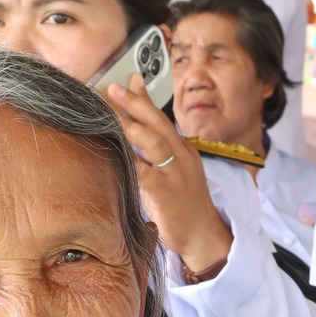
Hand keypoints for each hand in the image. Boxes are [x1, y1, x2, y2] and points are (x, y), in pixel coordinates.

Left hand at [104, 75, 232, 279]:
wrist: (203, 236)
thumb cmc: (184, 205)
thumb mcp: (175, 172)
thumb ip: (157, 152)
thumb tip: (134, 131)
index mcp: (184, 151)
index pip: (162, 119)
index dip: (145, 99)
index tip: (129, 80)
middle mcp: (182, 158)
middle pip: (159, 124)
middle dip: (136, 104)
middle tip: (114, 88)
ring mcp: (176, 175)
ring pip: (155, 143)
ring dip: (132, 126)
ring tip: (112, 113)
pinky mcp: (166, 194)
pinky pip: (145, 173)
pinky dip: (130, 161)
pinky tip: (114, 151)